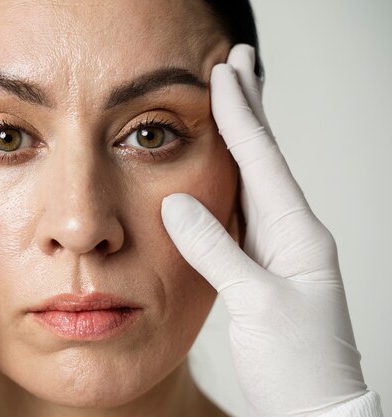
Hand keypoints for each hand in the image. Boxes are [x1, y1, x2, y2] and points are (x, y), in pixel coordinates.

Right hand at [161, 44, 367, 415]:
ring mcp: (279, 251)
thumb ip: (217, 251)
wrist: (314, 411)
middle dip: (250, 109)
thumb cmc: (299, 366)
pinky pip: (243, 213)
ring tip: (231, 103)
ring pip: (255, 182)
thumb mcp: (256, 305)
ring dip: (241, 139)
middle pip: (266, 159)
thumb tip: (178, 204)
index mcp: (299, 237)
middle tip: (239, 64)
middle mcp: (292, 236)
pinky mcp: (262, 269)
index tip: (225, 74)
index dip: (242, 116)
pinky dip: (230, 182)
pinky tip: (221, 172)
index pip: (263, 162)